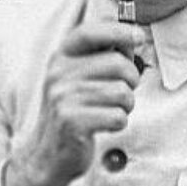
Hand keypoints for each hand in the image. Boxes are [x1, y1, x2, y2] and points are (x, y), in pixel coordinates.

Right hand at [4, 20, 142, 185]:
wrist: (47, 154)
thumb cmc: (74, 111)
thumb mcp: (80, 78)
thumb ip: (104, 56)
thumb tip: (135, 37)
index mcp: (61, 57)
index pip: (90, 32)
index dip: (118, 30)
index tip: (139, 36)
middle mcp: (59, 74)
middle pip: (117, 63)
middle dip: (131, 80)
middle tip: (123, 93)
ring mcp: (63, 98)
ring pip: (122, 92)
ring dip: (126, 106)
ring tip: (110, 111)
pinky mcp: (72, 122)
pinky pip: (117, 116)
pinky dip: (119, 123)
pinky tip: (104, 125)